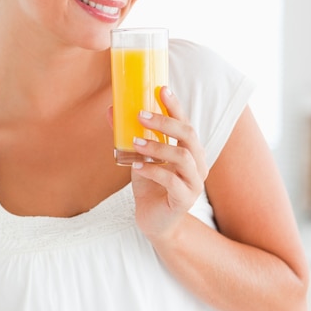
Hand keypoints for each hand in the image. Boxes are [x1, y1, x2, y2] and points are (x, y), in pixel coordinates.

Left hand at [130, 87, 208, 241]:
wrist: (154, 221)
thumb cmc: (151, 185)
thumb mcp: (139, 157)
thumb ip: (129, 135)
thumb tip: (112, 110)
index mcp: (190, 150)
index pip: (185, 123)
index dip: (175, 106)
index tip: (161, 89)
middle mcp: (197, 163)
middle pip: (189, 136)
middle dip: (165, 123)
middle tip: (141, 115)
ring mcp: (194, 183)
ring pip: (183, 158)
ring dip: (158, 147)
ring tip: (135, 142)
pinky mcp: (185, 200)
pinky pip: (172, 182)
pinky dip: (153, 171)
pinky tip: (136, 167)